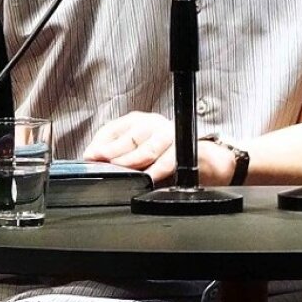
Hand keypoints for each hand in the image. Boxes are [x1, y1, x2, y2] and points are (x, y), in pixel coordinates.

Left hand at [83, 112, 238, 186]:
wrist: (212, 161)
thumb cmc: (172, 157)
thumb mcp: (142, 156)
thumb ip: (121, 159)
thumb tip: (94, 164)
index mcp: (139, 124)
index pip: (114, 129)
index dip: (100, 143)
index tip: (89, 156)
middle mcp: (154, 125)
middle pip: (130, 137)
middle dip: (113, 151)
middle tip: (99, 162)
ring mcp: (172, 135)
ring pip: (149, 146)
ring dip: (133, 159)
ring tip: (121, 169)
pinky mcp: (188, 148)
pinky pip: (171, 159)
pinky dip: (159, 169)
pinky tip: (150, 177)